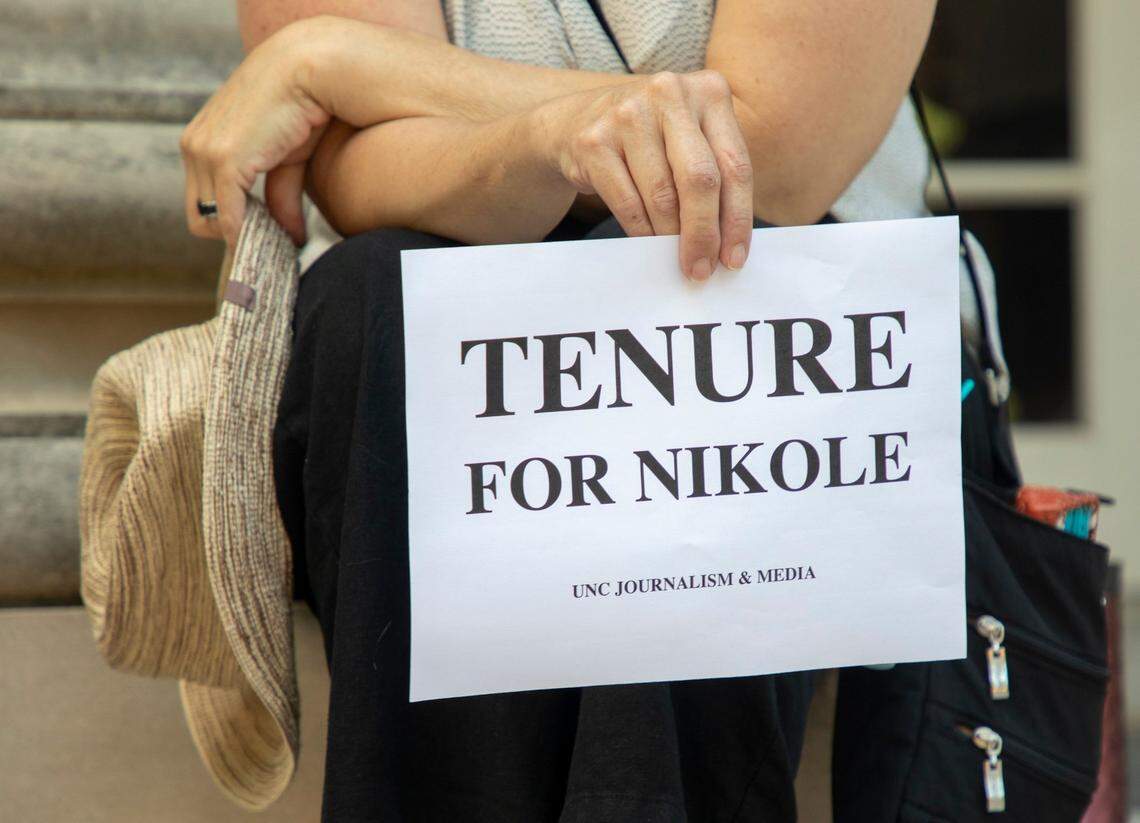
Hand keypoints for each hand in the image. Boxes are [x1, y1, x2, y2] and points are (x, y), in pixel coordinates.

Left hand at [180, 21, 331, 245]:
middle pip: (199, 218)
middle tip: (269, 246)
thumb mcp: (287, 160)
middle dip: (234, 236)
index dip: (229, 224)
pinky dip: (247, 234)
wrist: (305, 69)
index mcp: (201, 142)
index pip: (201, 201)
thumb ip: (281, 197)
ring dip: (244, 238)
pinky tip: (273, 241)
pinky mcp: (224, 160)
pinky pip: (228, 215)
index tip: (262, 236)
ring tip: (277, 245)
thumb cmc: (299, 107)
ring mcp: (204, 153)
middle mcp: (193, 147)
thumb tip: (292, 237)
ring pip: (211, 222)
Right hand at [538, 71, 753, 279]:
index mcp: (709, 92)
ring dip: (671, 238)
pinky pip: (628, 202)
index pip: (735, 165)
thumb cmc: (650, 139)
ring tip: (675, 257)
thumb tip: (727, 243)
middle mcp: (670, 94)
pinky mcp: (595, 141)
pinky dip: (642, 232)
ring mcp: (628, 114)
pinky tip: (649, 243)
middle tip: (701, 269)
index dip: (738, 219)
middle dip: (704, 234)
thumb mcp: (691, 139)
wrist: (578, 120)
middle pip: (700, 179)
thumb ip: (715, 176)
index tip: (734, 259)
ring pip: (662, 196)